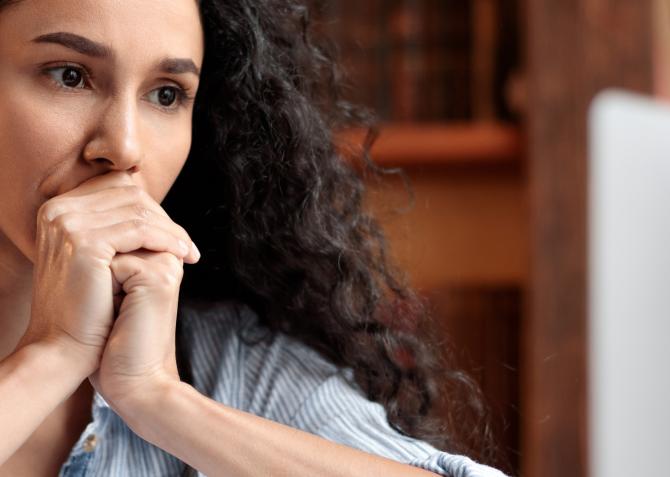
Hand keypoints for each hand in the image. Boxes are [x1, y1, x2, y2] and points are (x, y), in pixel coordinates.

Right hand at [20, 171, 198, 378]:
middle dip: (164, 219)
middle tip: (187, 244)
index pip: (117, 188)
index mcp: (57, 209)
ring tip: (189, 252)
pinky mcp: (84, 243)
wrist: (64, 348)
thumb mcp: (97, 258)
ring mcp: (68, 224)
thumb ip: (115, 228)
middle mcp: (58, 210)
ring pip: (139, 211)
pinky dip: (167, 240)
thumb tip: (153, 210)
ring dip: (172, 231)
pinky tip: (183, 256)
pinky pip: (140, 230)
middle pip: (130, 195)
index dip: (151, 208)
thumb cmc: (86, 307)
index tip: (174, 234)